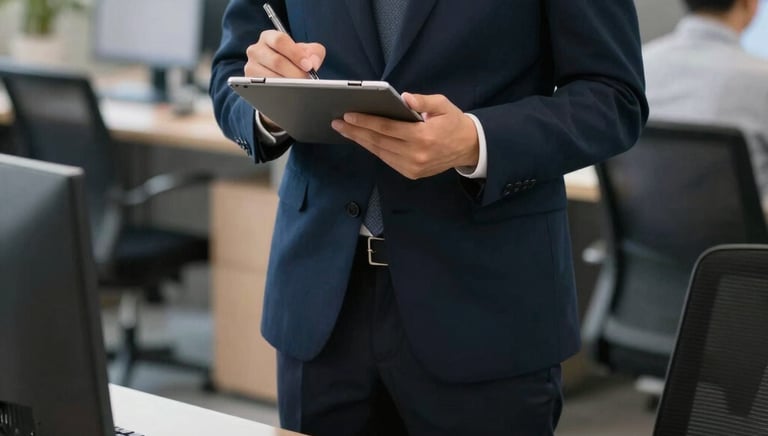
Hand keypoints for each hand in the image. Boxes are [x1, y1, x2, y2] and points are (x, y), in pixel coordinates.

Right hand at [245, 30, 325, 130]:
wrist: (280, 79)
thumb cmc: (293, 61)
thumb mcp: (306, 53)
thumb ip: (314, 52)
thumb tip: (312, 62)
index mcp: (269, 37)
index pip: (280, 41)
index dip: (295, 53)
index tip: (308, 66)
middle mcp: (256, 50)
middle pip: (276, 61)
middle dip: (295, 73)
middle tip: (307, 81)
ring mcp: (251, 67)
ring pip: (270, 78)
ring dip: (288, 85)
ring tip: (301, 89)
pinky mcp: (249, 83)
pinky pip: (264, 89)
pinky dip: (279, 93)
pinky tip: (290, 95)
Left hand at [331, 93, 479, 179]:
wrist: (469, 148)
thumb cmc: (453, 122)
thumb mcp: (443, 105)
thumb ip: (423, 101)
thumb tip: (404, 98)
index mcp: (423, 136)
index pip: (387, 128)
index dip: (366, 121)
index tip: (348, 115)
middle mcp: (416, 155)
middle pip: (378, 142)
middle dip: (356, 131)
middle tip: (337, 123)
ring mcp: (413, 167)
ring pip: (380, 152)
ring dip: (361, 141)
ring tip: (345, 130)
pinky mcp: (411, 173)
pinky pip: (387, 159)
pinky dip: (373, 149)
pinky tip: (362, 140)